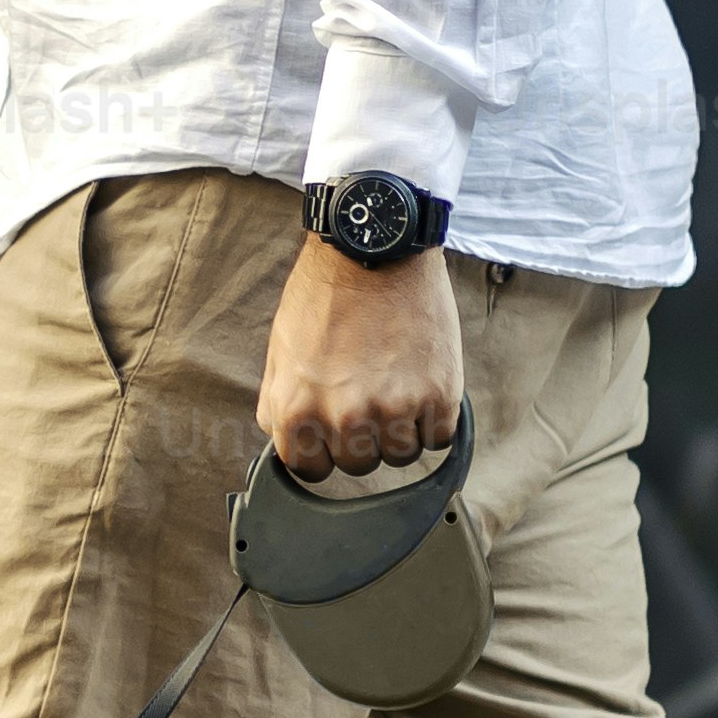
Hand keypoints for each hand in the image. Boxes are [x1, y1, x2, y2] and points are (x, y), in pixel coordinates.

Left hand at [260, 239, 461, 483]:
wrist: (376, 248)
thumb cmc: (325, 292)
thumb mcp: (280, 349)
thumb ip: (278, 404)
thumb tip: (285, 440)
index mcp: (299, 409)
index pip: (309, 470)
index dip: (321, 453)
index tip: (332, 436)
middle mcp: (345, 417)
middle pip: (359, 466)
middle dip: (362, 439)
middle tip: (367, 397)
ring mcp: (395, 409)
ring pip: (400, 457)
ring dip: (400, 431)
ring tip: (396, 386)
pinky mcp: (438, 395)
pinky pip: (438, 439)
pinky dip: (433, 419)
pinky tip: (421, 385)